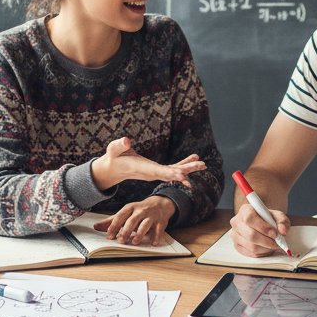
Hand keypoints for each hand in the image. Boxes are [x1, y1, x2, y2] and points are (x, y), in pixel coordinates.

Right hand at [91, 137, 205, 191]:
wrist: (113, 169)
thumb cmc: (113, 157)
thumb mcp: (113, 149)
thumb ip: (119, 145)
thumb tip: (126, 140)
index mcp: (143, 168)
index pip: (159, 171)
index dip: (172, 173)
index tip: (184, 175)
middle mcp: (152, 173)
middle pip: (171, 173)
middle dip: (187, 170)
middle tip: (201, 166)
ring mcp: (155, 173)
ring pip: (175, 172)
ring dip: (189, 168)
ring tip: (203, 164)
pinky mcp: (157, 170)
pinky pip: (173, 168)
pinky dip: (183, 164)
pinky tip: (194, 159)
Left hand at [93, 196, 177, 245]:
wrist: (160, 203)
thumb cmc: (139, 210)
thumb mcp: (126, 212)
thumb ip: (111, 220)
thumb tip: (96, 226)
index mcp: (130, 208)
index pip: (120, 216)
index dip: (114, 226)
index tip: (109, 236)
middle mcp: (140, 211)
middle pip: (132, 220)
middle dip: (126, 230)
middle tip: (121, 241)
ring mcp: (151, 215)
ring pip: (145, 224)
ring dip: (140, 233)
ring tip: (135, 242)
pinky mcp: (160, 221)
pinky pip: (158, 229)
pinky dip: (156, 236)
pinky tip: (152, 243)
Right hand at [229, 202, 289, 257]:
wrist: (262, 223)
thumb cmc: (269, 219)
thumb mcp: (278, 216)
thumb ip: (282, 221)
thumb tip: (282, 231)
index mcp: (245, 210)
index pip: (250, 218)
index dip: (263, 227)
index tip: (275, 234)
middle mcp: (237, 222)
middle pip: (250, 235)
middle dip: (267, 241)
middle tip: (277, 243)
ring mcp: (235, 235)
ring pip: (251, 246)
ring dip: (266, 248)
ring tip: (273, 245)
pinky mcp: (237, 246)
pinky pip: (250, 253)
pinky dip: (262, 253)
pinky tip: (267, 248)